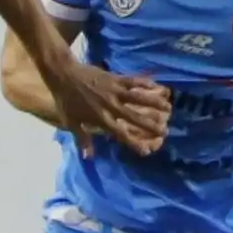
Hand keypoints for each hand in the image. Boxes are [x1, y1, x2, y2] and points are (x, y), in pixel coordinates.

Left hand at [45, 60, 170, 156]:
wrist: (63, 74)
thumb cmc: (66, 100)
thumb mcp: (71, 122)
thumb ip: (82, 139)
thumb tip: (88, 158)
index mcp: (100, 118)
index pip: (120, 133)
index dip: (133, 142)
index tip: (145, 150)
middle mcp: (110, 106)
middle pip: (134, 117)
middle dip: (150, 124)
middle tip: (165, 131)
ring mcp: (114, 90)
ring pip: (138, 98)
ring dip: (154, 102)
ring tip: (169, 107)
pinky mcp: (115, 78)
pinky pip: (133, 81)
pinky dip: (146, 83)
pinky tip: (158, 85)